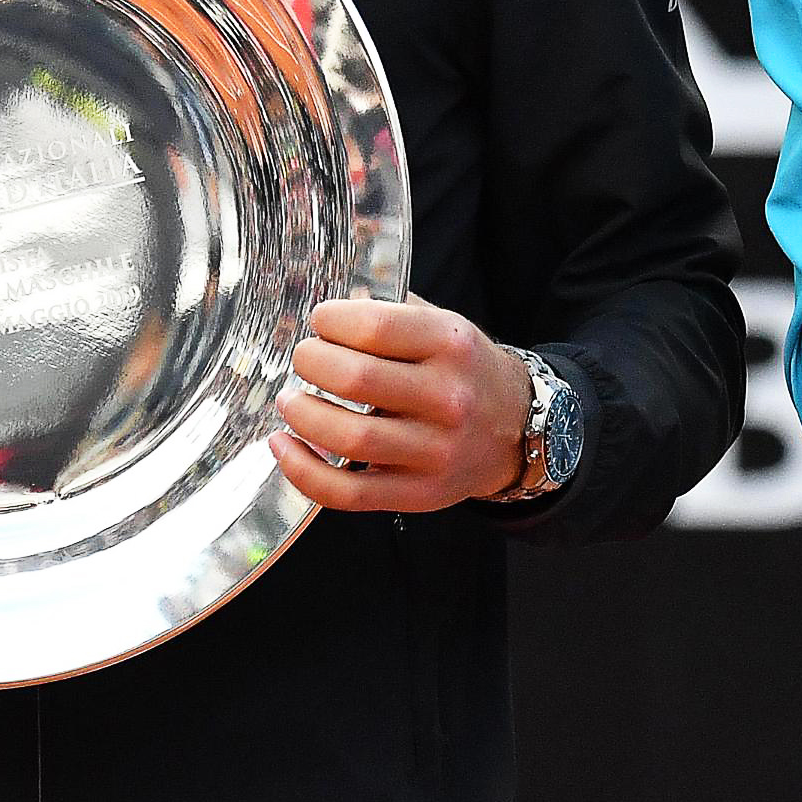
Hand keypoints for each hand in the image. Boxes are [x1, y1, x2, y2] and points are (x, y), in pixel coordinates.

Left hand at [268, 294, 533, 512]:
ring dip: (302, 415)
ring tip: (291, 400)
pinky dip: (304, 470)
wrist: (516, 428)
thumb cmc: (465, 371)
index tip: (320, 322)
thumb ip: (390, 312)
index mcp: (452, 345)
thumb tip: (331, 307)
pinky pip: (347, 492)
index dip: (331, 320)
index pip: (374, 326)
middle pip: (355, 379)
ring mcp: (436, 451)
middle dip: (311, 363)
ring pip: (349, 437)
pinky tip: (285, 446)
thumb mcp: (444, 326)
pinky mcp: (419, 493)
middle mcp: (448, 397)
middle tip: (304, 358)